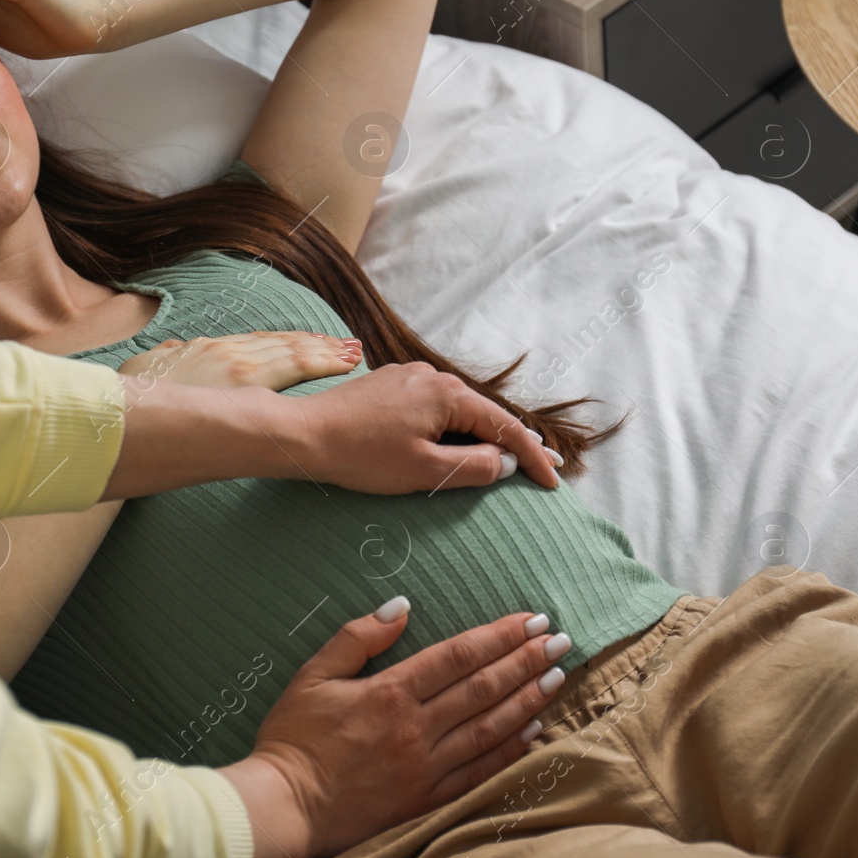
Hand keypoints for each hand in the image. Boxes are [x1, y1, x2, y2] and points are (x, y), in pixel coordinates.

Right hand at [117, 332, 362, 390]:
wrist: (122, 408)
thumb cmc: (133, 396)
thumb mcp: (151, 369)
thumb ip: (169, 358)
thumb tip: (173, 350)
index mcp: (210, 350)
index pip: (263, 344)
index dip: (292, 344)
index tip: (317, 345)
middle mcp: (228, 353)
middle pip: (285, 346)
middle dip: (319, 347)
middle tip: (351, 347)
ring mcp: (238, 366)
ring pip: (294, 352)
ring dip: (327, 352)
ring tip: (354, 353)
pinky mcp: (245, 381)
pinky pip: (293, 366)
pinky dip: (321, 361)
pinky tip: (342, 363)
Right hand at [220, 605, 567, 857]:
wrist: (285, 806)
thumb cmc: (294, 738)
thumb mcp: (313, 675)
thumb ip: (359, 638)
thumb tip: (402, 607)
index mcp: (390, 692)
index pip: (458, 655)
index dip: (499, 635)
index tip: (531, 619)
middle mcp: (416, 728)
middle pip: (484, 687)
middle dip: (526, 660)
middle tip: (560, 640)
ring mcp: (425, 766)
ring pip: (490, 728)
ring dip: (528, 699)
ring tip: (558, 677)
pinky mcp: (426, 798)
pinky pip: (479, 771)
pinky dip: (510, 749)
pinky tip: (533, 731)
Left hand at [290, 362, 560, 491]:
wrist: (303, 434)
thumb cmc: (360, 455)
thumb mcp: (425, 471)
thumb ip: (473, 466)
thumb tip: (505, 461)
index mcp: (448, 395)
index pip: (505, 427)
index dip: (533, 456)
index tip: (554, 481)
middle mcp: (432, 376)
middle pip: (485, 413)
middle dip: (515, 442)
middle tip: (549, 466)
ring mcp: (409, 378)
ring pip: (458, 409)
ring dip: (483, 433)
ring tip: (509, 455)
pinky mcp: (389, 386)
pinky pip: (434, 406)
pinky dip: (453, 425)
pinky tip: (458, 437)